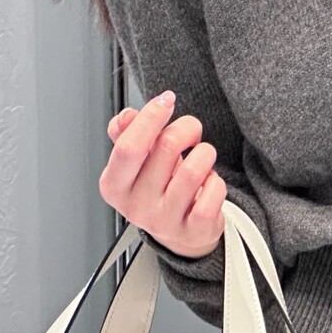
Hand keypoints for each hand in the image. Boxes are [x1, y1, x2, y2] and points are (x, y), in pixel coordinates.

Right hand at [98, 91, 226, 257]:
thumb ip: (127, 134)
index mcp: (114, 186)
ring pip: (194, 169)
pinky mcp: (194, 230)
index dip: (151, 117)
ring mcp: (165, 221)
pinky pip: (213, 191)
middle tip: (191, 131)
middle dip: (186, 128)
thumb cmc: (159, 190)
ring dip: (205, 153)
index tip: (166, 100)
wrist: (182, 232)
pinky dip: (217, 180)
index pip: (129, 146)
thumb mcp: (137, 162)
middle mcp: (136, 206)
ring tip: (202, 158)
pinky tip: (208, 183)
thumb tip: (127, 117)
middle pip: (166, 147)